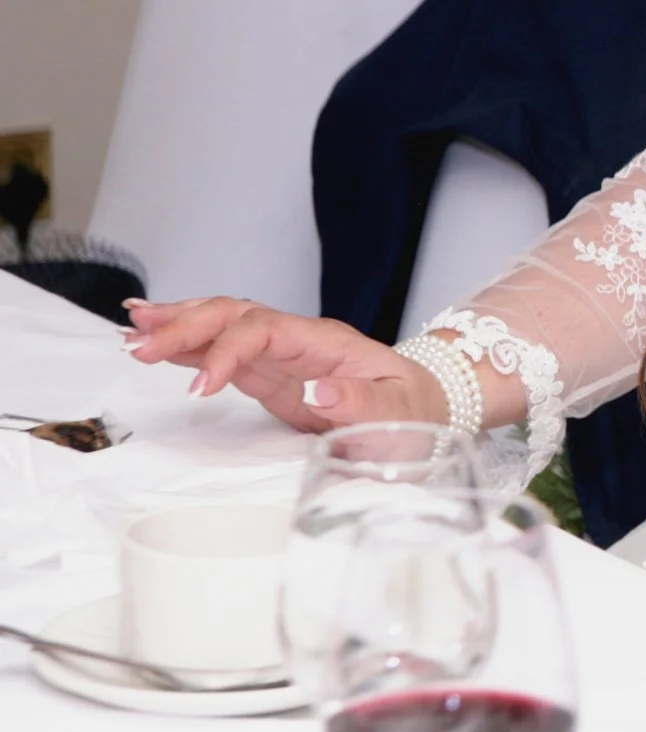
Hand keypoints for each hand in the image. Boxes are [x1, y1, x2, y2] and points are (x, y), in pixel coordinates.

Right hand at [122, 297, 448, 432]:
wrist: (426, 409)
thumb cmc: (414, 413)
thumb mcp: (400, 415)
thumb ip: (364, 405)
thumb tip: (322, 393)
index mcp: (325, 343)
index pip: (264, 331)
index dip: (227, 352)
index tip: (199, 387)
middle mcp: (298, 341)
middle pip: (234, 316)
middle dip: (186, 327)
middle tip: (139, 346)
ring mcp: (282, 355)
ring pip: (222, 324)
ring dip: (178, 325)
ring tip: (132, 330)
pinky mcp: (269, 375)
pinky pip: (222, 350)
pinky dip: (187, 345)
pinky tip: (155, 340)